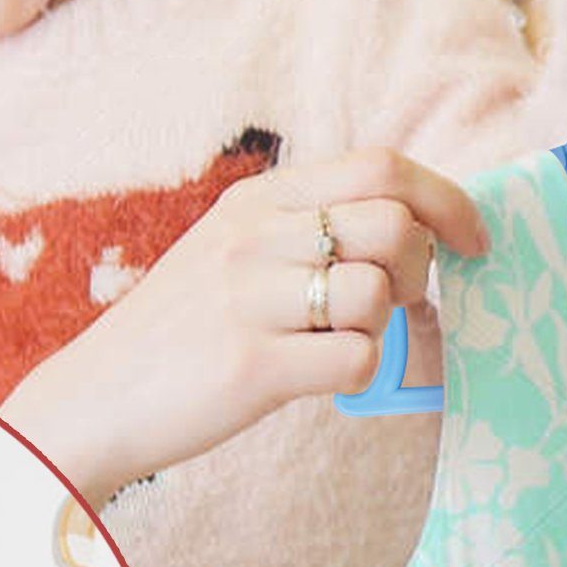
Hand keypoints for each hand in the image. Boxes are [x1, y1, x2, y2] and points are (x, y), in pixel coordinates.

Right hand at [0, 149, 488, 504]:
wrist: (94, 400)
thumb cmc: (180, 332)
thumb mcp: (230, 250)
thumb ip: (306, 229)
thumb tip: (412, 226)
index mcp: (257, 200)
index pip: (381, 167)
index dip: (447, 200)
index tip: (472, 240)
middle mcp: (253, 237)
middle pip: (395, 224)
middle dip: (423, 268)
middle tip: (400, 303)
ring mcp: (249, 299)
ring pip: (380, 293)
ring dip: (385, 327)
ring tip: (340, 343)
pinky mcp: (250, 366)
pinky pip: (357, 360)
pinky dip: (358, 373)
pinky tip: (320, 378)